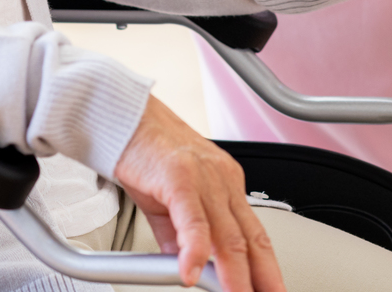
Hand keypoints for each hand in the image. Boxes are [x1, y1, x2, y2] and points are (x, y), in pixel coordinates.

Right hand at [113, 96, 283, 291]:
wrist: (122, 116)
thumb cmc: (147, 151)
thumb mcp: (170, 200)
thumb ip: (182, 235)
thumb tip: (190, 265)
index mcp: (226, 184)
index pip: (256, 235)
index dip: (267, 269)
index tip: (269, 290)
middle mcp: (222, 180)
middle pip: (252, 239)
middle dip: (263, 278)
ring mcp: (204, 177)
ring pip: (228, 235)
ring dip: (236, 275)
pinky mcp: (178, 176)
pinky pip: (192, 220)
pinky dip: (194, 251)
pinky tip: (190, 273)